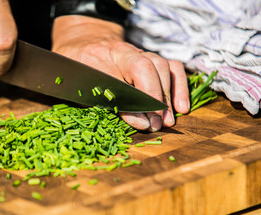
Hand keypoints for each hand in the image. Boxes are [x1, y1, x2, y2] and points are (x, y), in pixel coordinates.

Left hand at [52, 15, 189, 131]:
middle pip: (146, 68)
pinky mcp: (153, 58)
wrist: (86, 43)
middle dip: (154, 100)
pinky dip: (179, 86)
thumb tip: (140, 122)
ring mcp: (141, 53)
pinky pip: (172, 67)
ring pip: (162, 65)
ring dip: (168, 96)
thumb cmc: (79, 70)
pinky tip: (181, 106)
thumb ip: (104, 103)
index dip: (134, 100)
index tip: (143, 121)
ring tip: (168, 120)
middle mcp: (123, 51)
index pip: (119, 77)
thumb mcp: (80, 87)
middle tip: (156, 125)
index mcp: (99, 56)